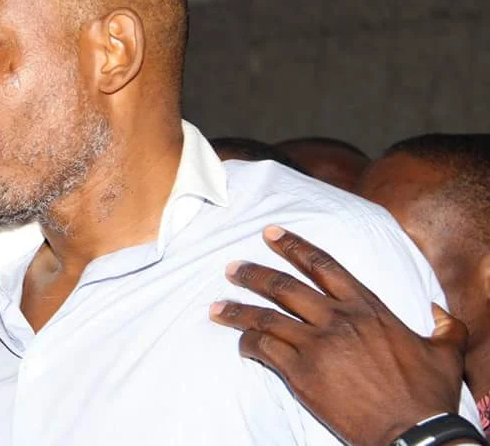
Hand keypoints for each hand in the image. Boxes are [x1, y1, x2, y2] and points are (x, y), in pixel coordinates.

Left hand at [209, 226, 467, 445]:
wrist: (413, 432)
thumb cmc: (427, 395)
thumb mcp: (444, 353)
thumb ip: (444, 327)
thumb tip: (439, 312)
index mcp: (367, 308)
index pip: (324, 266)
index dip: (294, 246)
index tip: (271, 233)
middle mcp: (338, 320)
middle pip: (284, 286)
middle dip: (253, 274)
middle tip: (231, 267)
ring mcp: (317, 345)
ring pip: (266, 317)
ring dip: (237, 310)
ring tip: (216, 306)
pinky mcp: (302, 373)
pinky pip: (265, 350)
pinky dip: (249, 344)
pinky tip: (242, 345)